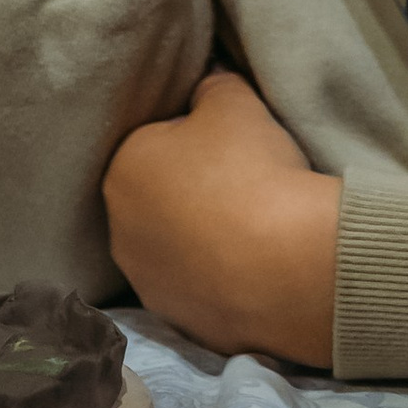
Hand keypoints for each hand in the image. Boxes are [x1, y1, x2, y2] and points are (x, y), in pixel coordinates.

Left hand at [103, 70, 341, 366]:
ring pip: (174, 249)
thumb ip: (212, 86)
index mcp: (123, 171)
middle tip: (242, 186)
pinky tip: (254, 267)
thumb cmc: (252, 171)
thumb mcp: (236, 102)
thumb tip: (206, 87)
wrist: (287, 265)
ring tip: (252, 231)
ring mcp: (148, 284)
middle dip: (190, 192)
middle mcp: (120, 232)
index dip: (195, 138)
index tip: (230, 145)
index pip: (154, 142)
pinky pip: (198, 288)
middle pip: (158, 198)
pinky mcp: (180, 321)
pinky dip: (219, 278)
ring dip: (201, 239)